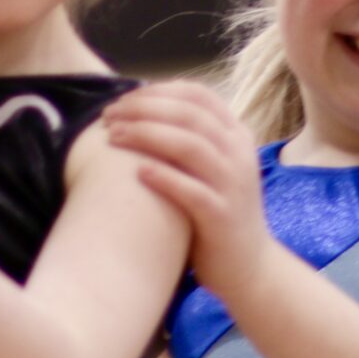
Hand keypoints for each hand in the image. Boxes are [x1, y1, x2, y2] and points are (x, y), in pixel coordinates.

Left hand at [101, 82, 271, 299]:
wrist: (249, 267)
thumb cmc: (217, 214)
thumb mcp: (213, 169)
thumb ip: (191, 141)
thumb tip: (141, 114)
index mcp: (237, 136)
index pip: (198, 95)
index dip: (157, 91)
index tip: (124, 100)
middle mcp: (239, 154)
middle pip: (188, 115)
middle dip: (143, 109)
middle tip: (109, 116)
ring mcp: (233, 184)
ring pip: (190, 146)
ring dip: (146, 135)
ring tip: (113, 136)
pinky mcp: (222, 216)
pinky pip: (192, 191)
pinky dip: (163, 177)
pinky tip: (138, 172)